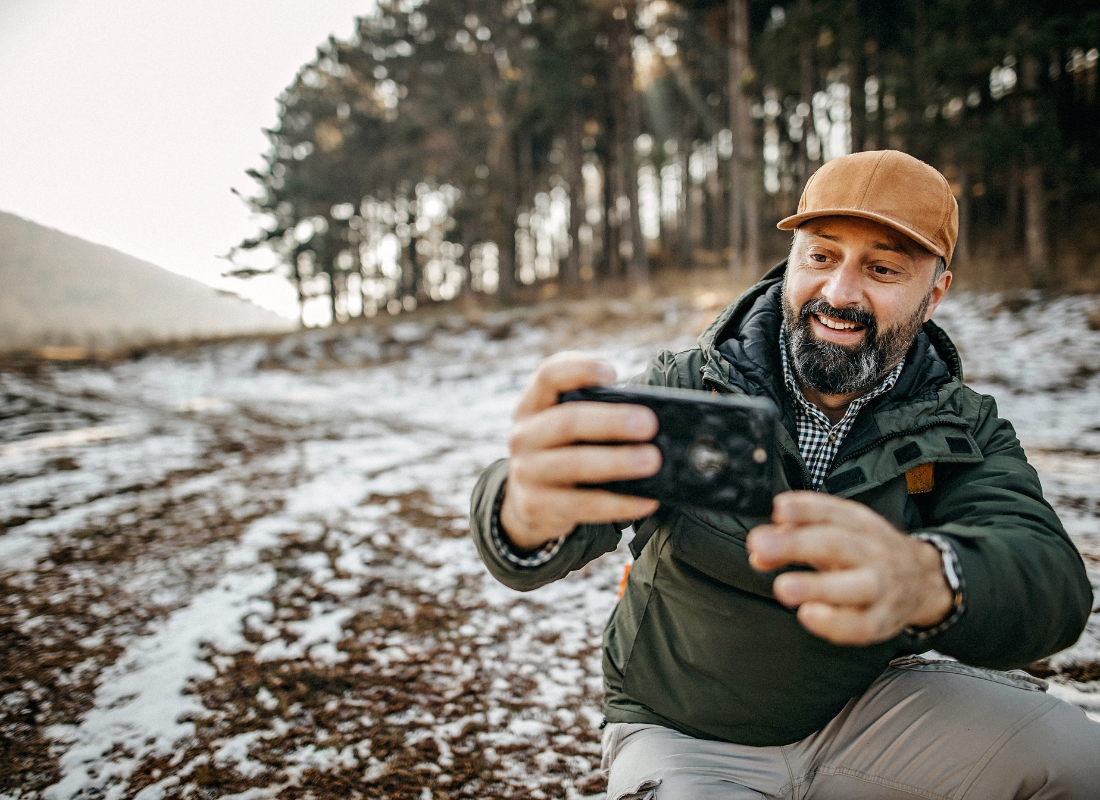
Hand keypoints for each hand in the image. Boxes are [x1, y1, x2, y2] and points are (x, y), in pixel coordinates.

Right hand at [499, 353, 660, 550]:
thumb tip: (652, 419)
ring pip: (573, 464)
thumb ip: (595, 414)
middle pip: (567, 421)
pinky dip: (619, 504)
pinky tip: (646, 501)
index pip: (548, 375)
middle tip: (649, 424)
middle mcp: (523, 435)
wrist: (527, 502)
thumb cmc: (563, 452)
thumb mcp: (565, 426)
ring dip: (617, 462)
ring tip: (652, 460)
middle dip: (611, 421)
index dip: (579, 369)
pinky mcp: (536, 506)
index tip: (613, 375)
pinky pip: (583, 505)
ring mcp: (525, 472)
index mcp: (533, 405)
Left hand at [745, 491, 953, 645]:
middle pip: (837, 544)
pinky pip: (862, 625)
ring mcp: (881, 587)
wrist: (924, 579)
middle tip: (762, 547)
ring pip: (855, 586)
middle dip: (796, 545)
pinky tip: (809, 616)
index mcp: (859, 524)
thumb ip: (792, 536)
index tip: (779, 510)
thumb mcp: (836, 533)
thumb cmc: (867, 553)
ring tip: (784, 588)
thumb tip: (757, 547)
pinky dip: (835, 624)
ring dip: (817, 587)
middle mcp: (872, 551)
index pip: (832, 510)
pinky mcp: (883, 620)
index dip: (805, 508)